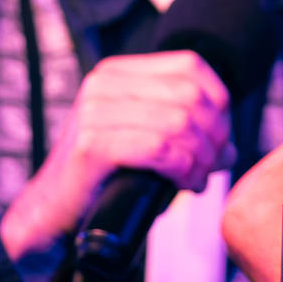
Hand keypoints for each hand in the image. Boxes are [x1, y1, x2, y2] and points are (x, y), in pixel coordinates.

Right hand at [0, 50, 235, 262]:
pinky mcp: (91, 146)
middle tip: (213, 166)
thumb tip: (229, 150)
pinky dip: (182, 169)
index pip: (191, 67)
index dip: (218, 103)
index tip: (220, 139)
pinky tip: (183, 184)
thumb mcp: (149, 146)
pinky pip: (158, 149)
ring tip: (197, 179)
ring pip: (179, 122)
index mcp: (119, 73)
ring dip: (200, 157)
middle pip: (190, 95)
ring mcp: (94, 112)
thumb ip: (187, 136)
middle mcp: (105, 84)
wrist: (52, 214)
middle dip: (213, 134)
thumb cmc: (105, 179)